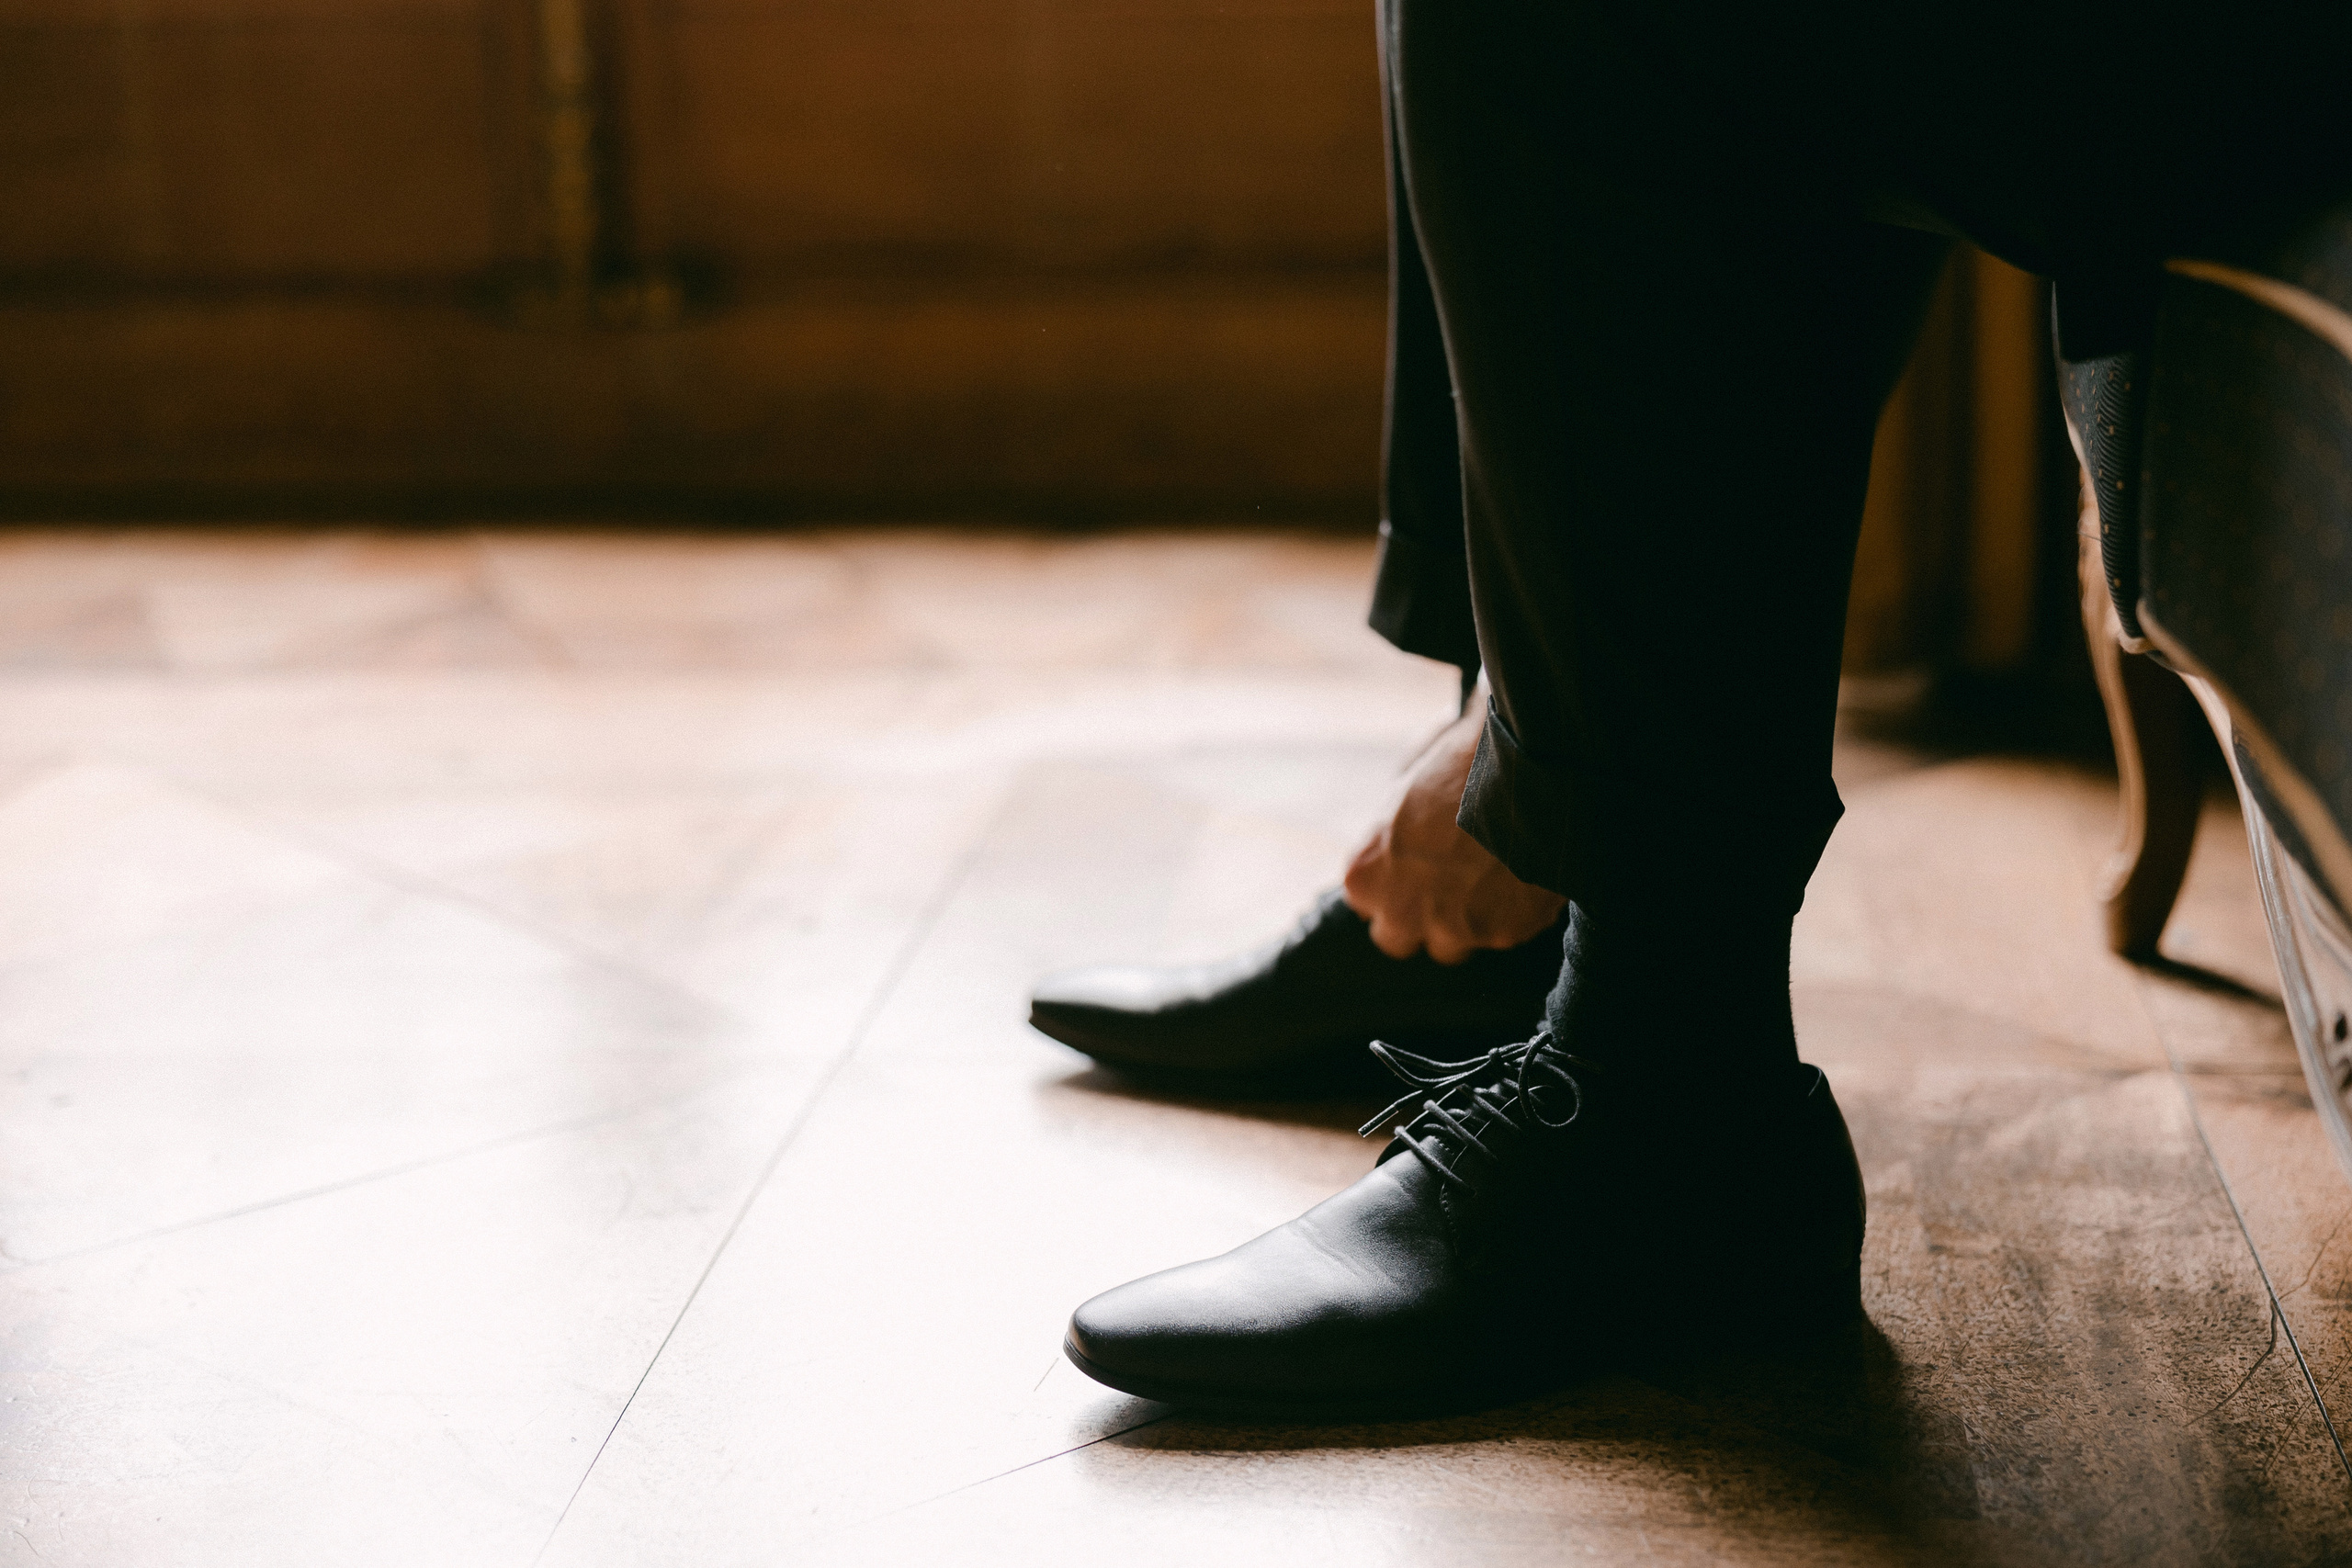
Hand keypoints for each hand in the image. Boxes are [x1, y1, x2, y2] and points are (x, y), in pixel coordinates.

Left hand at [1341, 694, 1567, 963]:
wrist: (1529, 767)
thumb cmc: (1460, 764)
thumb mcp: (1404, 785)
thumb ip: (1389, 831)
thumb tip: (1396, 841)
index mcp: (1365, 873)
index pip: (1365, 903)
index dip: (1391, 885)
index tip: (1413, 869)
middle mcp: (1401, 911)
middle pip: (1398, 938)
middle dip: (1416, 917)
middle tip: (1444, 885)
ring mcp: (1453, 929)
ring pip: (1451, 945)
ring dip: (1463, 921)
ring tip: (1489, 878)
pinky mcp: (1504, 935)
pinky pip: (1502, 934)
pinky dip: (1510, 913)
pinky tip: (1522, 874)